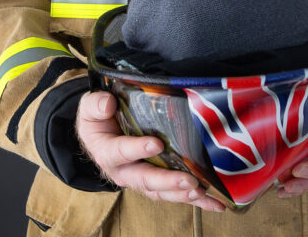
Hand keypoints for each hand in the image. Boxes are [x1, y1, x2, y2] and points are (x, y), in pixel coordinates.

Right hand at [76, 91, 225, 211]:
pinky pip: (176, 193)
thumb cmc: (98, 118)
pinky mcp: (158, 182)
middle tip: (189, 180)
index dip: (137, 149)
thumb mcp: (90, 107)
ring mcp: (142, 179)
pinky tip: (216, 203)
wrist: (102, 132)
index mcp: (107, 152)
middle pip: (145, 180)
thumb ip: (96, 105)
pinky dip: (197, 200)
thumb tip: (108, 104)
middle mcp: (124, 171)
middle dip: (168, 181)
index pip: (120, 152)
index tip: (157, 144)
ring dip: (183, 194)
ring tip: (202, 192)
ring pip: (162, 192)